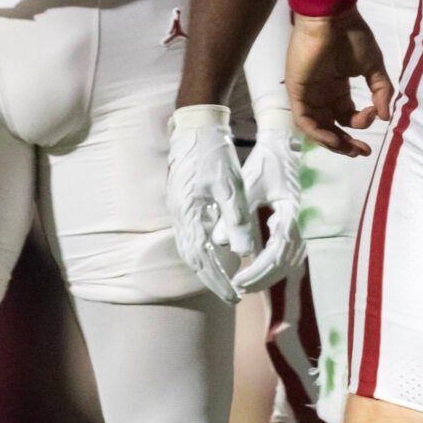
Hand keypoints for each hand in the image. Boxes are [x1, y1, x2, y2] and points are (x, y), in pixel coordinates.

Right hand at [168, 105, 254, 301]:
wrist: (196, 126)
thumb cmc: (214, 152)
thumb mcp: (229, 186)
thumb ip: (235, 219)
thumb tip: (243, 251)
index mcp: (188, 214)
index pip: (202, 259)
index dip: (218, 280)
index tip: (233, 296)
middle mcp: (179, 215)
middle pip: (193, 258)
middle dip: (212, 279)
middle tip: (232, 296)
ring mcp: (178, 209)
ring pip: (190, 248)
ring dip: (207, 266)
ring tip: (225, 281)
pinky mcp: (183, 202)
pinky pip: (191, 235)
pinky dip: (204, 250)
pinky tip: (217, 253)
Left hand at [233, 111, 307, 293]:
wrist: (286, 143)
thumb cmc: (267, 161)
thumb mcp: (249, 185)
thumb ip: (235, 215)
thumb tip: (218, 243)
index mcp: (293, 214)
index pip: (276, 255)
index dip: (257, 272)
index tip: (237, 281)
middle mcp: (305, 222)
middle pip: (286, 263)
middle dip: (262, 278)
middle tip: (239, 287)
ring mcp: (306, 223)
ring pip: (290, 260)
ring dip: (269, 274)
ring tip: (246, 282)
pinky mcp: (301, 223)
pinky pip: (291, 251)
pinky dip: (275, 263)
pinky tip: (258, 266)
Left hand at [288, 7, 392, 155]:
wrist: (331, 17)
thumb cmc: (351, 36)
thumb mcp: (373, 65)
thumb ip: (381, 90)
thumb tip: (386, 116)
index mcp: (337, 87)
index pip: (346, 116)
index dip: (361, 123)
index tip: (376, 115)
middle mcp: (322, 94)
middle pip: (331, 127)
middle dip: (346, 143)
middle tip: (362, 152)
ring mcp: (308, 94)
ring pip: (316, 128)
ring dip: (332, 142)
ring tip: (349, 149)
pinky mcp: (297, 92)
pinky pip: (304, 120)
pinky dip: (318, 133)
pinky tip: (335, 139)